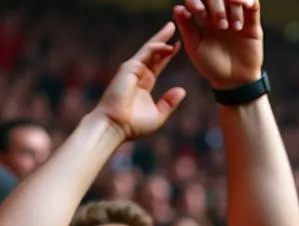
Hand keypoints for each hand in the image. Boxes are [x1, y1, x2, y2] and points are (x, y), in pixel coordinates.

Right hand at [94, 22, 186, 141]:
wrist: (115, 126)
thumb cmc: (134, 125)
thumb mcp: (158, 115)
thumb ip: (169, 103)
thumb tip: (182, 90)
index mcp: (145, 84)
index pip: (158, 65)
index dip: (167, 55)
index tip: (177, 46)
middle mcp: (138, 74)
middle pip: (153, 52)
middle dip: (163, 39)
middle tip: (172, 26)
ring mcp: (132, 70)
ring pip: (149, 50)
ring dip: (160, 38)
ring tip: (171, 27)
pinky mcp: (129, 68)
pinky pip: (145, 54)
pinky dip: (156, 48)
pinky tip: (166, 45)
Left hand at [173, 0, 262, 91]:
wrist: (233, 82)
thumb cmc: (211, 65)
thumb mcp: (195, 48)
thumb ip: (186, 27)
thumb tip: (178, 7)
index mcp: (202, 15)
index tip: (198, 12)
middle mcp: (218, 11)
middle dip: (217, 5)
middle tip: (221, 26)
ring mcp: (235, 14)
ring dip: (233, 3)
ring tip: (234, 27)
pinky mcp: (252, 21)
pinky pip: (253, 3)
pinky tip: (243, 5)